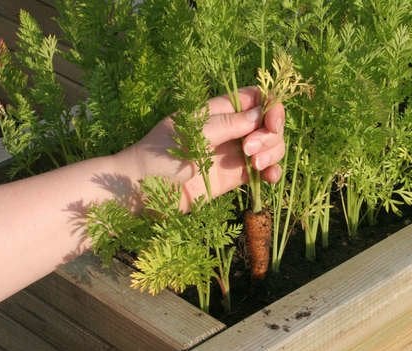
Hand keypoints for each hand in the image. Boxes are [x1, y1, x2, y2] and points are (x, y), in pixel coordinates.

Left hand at [120, 87, 284, 209]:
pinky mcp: (233, 178)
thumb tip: (260, 114)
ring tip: (256, 166)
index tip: (271, 121)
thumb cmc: (159, 155)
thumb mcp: (193, 133)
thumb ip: (228, 124)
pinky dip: (271, 171)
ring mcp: (232, 153)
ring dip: (271, 153)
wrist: (140, 191)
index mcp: (216, 110)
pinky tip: (269, 177)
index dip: (270, 106)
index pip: (253, 98)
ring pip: (268, 146)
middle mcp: (228, 129)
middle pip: (266, 123)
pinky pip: (261, 171)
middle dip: (269, 134)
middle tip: (250, 150)